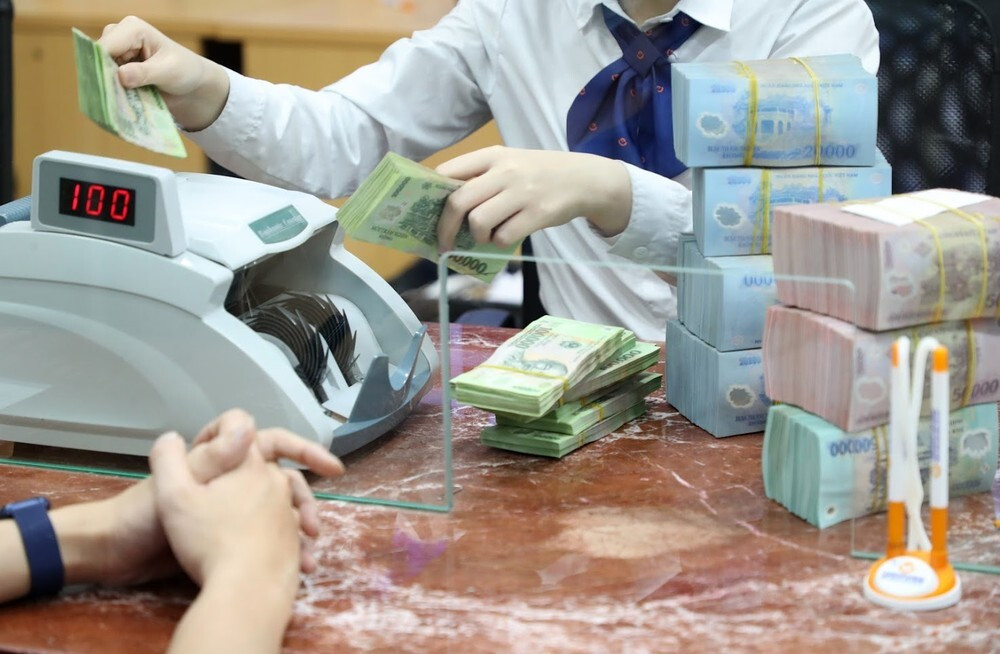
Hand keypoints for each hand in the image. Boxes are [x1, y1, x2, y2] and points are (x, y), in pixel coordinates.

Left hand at [59, 410, 342, 586]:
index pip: (269, 442)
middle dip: (303, 499)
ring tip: (304, 551)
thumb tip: (246, 425)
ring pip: (275, 510)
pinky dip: (279, 549)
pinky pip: (263, 536)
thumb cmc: (139, 517)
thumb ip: (212, 457)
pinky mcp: (222, 535)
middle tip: (317, 522)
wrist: (115, 557)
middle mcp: (228, 479)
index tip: (326, 465)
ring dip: (294, 527)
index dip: (300, 449)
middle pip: (280, 479)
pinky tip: (288, 566)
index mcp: (219, 460)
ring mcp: (227, 507)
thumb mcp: (179, 486)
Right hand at [97, 16, 229, 130]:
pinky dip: (112, 92)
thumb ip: (145, 73)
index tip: (108, 89)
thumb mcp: (169, 72)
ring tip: (119, 104)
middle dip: (104, 78)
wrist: (191, 83)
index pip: (106, 46)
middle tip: (113, 101)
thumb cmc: (184, 71)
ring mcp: (115, 52)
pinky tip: (119, 104)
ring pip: (98, 71)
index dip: (102, 67)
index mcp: (132, 28)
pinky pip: (105, 80)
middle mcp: (119, 36)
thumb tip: (121, 76)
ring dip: (108, 88)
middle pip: (97, 58)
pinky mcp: (114, 67)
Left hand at [435, 146, 632, 250]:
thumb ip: (481, 177)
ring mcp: (522, 193)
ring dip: (476, 236)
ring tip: (485, 236)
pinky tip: (505, 236)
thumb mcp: (509, 163)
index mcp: (492, 155)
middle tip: (443, 242)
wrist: (584, 179)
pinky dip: (498, 243)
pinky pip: (503, 236)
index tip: (425, 212)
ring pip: (479, 222)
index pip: (448, 172)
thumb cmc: (538, 174)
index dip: (431, 195)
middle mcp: (505, 171)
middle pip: (458, 201)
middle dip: (444, 227)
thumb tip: (444, 207)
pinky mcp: (538, 214)